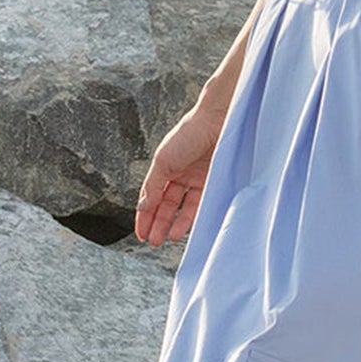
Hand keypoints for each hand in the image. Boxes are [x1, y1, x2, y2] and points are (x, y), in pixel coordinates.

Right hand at [133, 99, 227, 245]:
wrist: (219, 121)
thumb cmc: (189, 133)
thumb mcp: (163, 161)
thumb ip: (153, 186)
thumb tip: (142, 207)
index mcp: (167, 166)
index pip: (152, 196)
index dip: (145, 215)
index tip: (141, 233)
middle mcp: (182, 174)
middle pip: (167, 204)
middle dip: (159, 223)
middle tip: (153, 241)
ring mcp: (199, 179)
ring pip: (184, 208)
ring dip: (175, 224)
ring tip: (168, 238)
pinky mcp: (214, 182)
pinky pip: (201, 205)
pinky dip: (192, 218)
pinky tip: (184, 228)